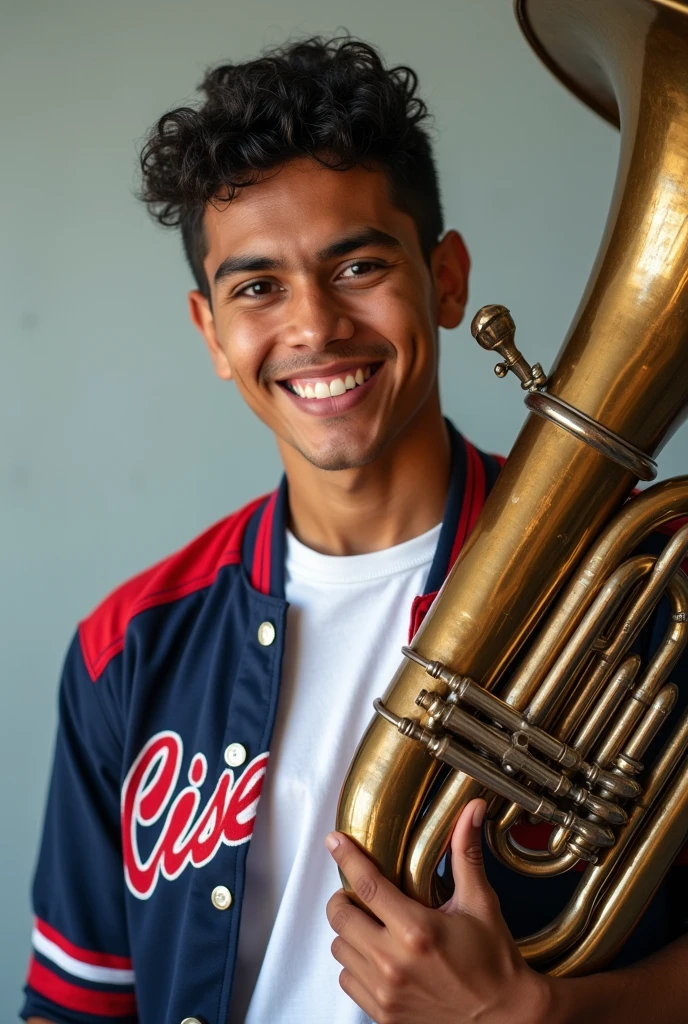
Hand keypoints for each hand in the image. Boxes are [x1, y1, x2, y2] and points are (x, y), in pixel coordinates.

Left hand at [325, 798, 555, 1023]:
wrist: (505, 1019)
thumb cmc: (494, 963)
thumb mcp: (480, 904)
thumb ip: (466, 854)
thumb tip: (472, 812)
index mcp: (417, 931)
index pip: (366, 884)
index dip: (346, 857)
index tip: (335, 842)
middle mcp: (395, 963)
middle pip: (340, 917)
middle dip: (345, 897)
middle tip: (359, 892)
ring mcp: (386, 993)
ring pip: (339, 948)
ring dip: (350, 932)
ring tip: (372, 925)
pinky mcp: (384, 1015)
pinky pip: (347, 980)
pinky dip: (354, 964)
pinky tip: (376, 955)